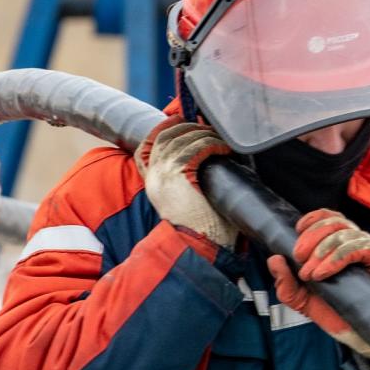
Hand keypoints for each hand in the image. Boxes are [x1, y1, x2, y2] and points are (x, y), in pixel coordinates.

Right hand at [134, 120, 236, 249]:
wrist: (197, 248)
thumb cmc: (200, 229)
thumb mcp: (184, 202)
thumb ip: (185, 182)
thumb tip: (204, 162)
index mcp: (152, 183)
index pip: (147, 146)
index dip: (163, 129)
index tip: (179, 121)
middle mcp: (154, 176)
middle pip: (166, 136)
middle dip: (187, 127)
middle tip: (206, 128)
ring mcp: (164, 174)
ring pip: (182, 139)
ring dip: (203, 134)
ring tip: (218, 139)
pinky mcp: (179, 174)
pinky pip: (196, 149)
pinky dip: (211, 144)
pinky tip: (222, 148)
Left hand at [267, 209, 369, 356]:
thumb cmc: (343, 315)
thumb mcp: (307, 302)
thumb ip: (288, 285)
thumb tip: (274, 260)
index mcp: (342, 246)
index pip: (330, 219)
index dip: (312, 220)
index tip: (296, 231)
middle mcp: (358, 243)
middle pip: (334, 222)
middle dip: (311, 237)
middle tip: (298, 258)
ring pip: (344, 233)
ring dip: (321, 250)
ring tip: (310, 273)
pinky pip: (358, 247)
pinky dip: (336, 257)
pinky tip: (323, 273)